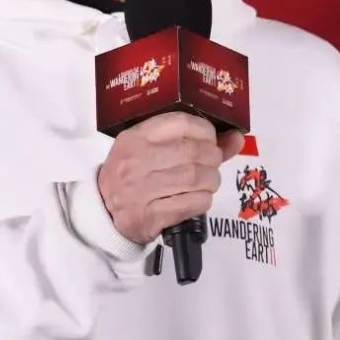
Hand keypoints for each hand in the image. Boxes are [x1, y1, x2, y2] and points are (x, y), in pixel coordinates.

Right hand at [97, 114, 246, 245]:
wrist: (103, 213)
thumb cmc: (132, 177)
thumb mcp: (150, 151)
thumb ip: (192, 142)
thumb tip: (236, 138)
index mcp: (134, 138)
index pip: (181, 123)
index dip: (205, 130)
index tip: (210, 139)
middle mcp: (135, 162)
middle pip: (192, 152)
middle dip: (213, 158)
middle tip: (212, 165)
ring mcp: (140, 191)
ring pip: (194, 177)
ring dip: (211, 181)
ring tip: (209, 183)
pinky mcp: (148, 216)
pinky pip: (190, 204)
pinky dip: (203, 201)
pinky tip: (200, 199)